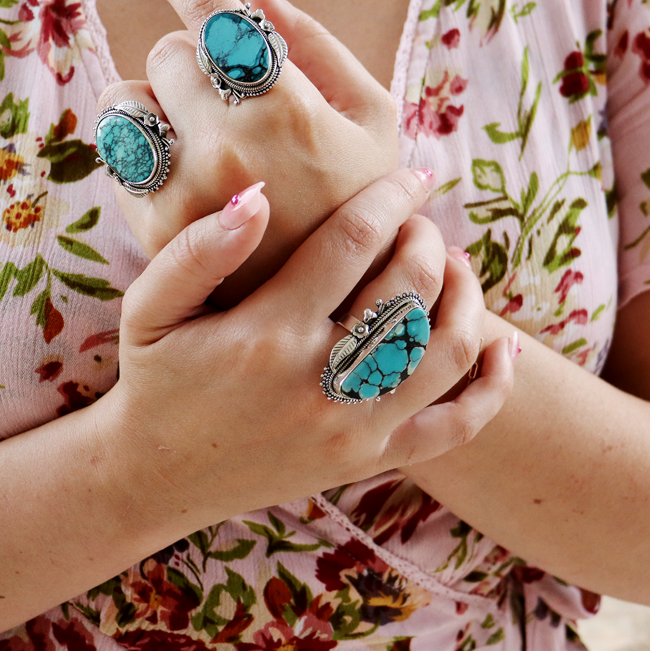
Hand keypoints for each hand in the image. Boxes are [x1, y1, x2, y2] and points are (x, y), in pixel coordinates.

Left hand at [98, 0, 397, 306]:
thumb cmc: (361, 199)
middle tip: (225, 99)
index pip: (209, 12)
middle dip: (192, 64)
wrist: (335, 305)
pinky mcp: (155, 230)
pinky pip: (117, 156)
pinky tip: (183, 171)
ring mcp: (184, 193)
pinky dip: (142, 148)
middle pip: (165, 54)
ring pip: (123, 101)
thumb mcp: (372, 116)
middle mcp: (226, 147)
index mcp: (286, 107)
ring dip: (154, 102)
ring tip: (197, 134)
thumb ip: (317, 42)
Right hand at [103, 168, 514, 528]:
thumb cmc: (156, 381)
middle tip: (420, 222)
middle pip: (411, 289)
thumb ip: (199, 250)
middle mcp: (321, 382)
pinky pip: (454, 428)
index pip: (354, 242)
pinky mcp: (368, 460)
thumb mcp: (150, 309)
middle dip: (428, 238)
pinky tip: (500, 347)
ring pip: (447, 350)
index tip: (413, 175)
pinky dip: (491, 386)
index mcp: (269, 333)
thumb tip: (261, 196)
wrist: (162, 475)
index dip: (392, 197)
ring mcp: (353, 428)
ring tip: (455, 266)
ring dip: (466, 296)